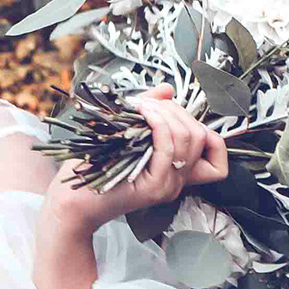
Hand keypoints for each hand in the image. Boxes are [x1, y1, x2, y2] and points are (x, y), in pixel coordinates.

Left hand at [37, 88, 228, 288]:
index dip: (206, 131)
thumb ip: (150, 111)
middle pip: (201, 137)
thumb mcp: (128, 131)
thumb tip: (168, 90)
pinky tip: (142, 112)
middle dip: (177, 111)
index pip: (217, 155)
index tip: (174, 116)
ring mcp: (167, 186)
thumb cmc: (95, 165)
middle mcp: (177, 182)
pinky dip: (158, 122)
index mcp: (176, 172)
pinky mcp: (152, 188)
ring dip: (166, 112)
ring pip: (188, 138)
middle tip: (148, 105)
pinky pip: (168, 146)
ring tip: (142, 106)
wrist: (72, 199)